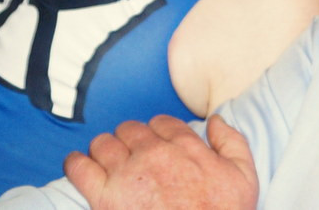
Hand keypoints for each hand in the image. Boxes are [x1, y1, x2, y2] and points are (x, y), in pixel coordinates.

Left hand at [65, 114, 258, 209]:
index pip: (162, 122)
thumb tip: (216, 120)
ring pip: (104, 143)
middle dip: (130, 138)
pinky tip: (78, 165)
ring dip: (104, 149)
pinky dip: (75, 163)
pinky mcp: (104, 197)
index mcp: (185, 146)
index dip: (157, 131)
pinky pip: (79, 167)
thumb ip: (232, 142)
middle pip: (130, 129)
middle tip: (131, 154)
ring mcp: (127, 174)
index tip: (156, 141)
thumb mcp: (243, 178)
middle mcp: (153, 153)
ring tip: (106, 159)